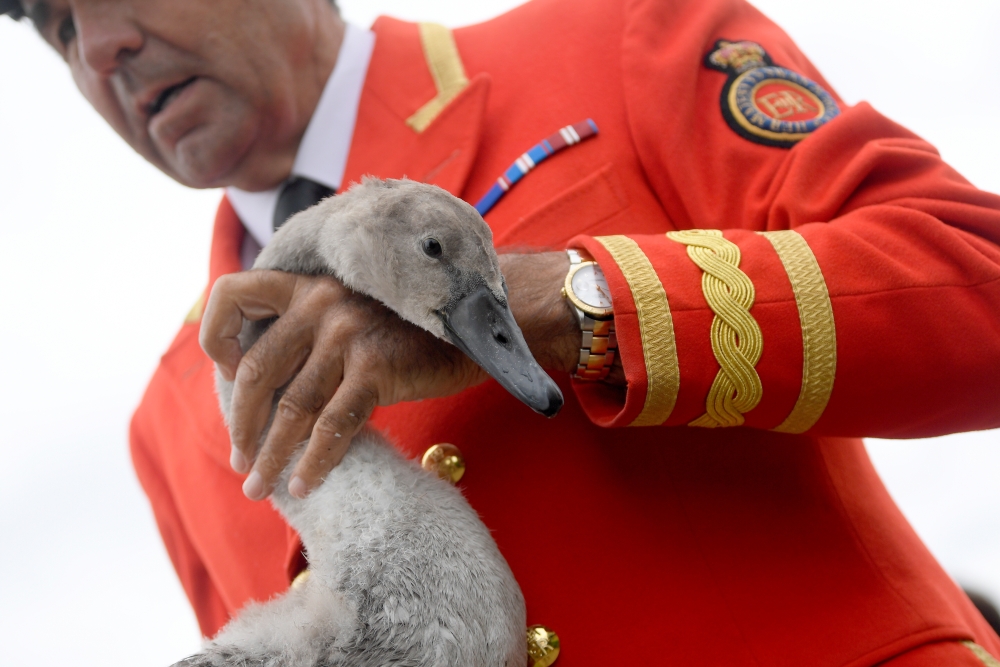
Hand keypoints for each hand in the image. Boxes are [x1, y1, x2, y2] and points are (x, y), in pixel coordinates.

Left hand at [200, 270, 487, 499]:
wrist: (472, 325)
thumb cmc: (407, 331)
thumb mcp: (350, 314)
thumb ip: (308, 333)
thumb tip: (262, 391)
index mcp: (305, 286)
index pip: (234, 294)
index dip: (215, 336)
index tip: (227, 376)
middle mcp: (319, 303)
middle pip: (258, 372)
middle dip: (243, 426)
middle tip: (242, 463)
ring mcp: (347, 333)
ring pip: (293, 407)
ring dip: (273, 456)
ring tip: (261, 488)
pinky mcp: (375, 365)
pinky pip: (334, 425)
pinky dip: (315, 462)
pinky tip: (305, 485)